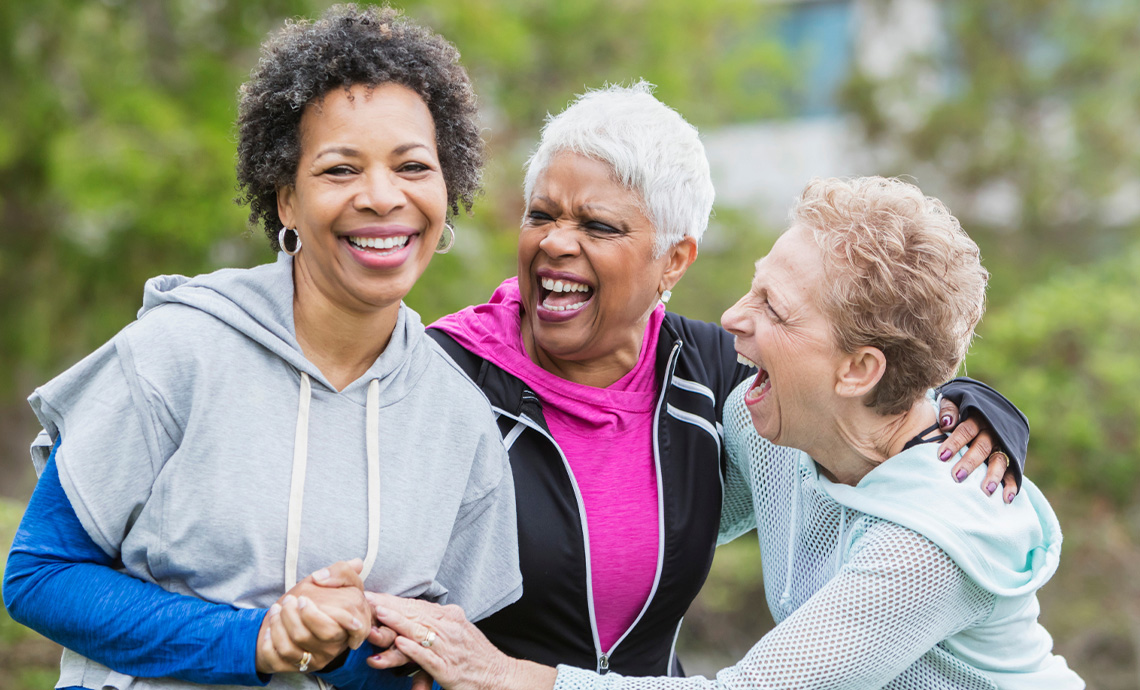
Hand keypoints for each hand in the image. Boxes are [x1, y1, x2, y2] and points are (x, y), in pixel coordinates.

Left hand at [255, 559, 369, 673]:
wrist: (302, 618)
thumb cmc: (323, 597)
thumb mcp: (339, 579)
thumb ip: (342, 571)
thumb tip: (322, 577)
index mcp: (354, 622)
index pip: (352, 627)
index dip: (326, 615)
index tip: (304, 600)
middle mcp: (338, 643)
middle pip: (323, 634)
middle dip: (298, 615)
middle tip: (289, 600)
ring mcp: (321, 657)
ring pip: (296, 645)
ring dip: (280, 624)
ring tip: (276, 609)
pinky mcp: (303, 666)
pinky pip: (282, 658)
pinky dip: (271, 642)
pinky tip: (269, 629)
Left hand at [365, 592, 555, 689]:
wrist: (501, 676)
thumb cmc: (477, 657)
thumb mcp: (458, 632)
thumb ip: (437, 624)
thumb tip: (412, 617)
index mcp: (451, 617)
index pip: (417, 605)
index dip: (394, 600)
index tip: (373, 594)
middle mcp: (450, 628)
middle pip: (415, 614)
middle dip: (390, 606)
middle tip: (368, 599)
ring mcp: (450, 648)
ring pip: (420, 631)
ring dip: (398, 622)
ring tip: (380, 614)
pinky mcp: (449, 669)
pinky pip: (428, 656)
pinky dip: (414, 649)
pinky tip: (400, 642)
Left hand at [937, 398, 1018, 502]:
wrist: (979, 409)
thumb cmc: (958, 410)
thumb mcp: (953, 402)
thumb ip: (948, 409)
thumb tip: (946, 423)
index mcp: (978, 417)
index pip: (966, 429)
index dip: (955, 442)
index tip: (941, 456)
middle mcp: (992, 431)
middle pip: (982, 446)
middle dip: (970, 462)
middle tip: (957, 477)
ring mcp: (1002, 445)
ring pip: (999, 460)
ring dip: (993, 475)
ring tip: (986, 491)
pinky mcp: (1010, 458)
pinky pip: (1013, 472)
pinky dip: (1011, 484)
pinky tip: (1006, 498)